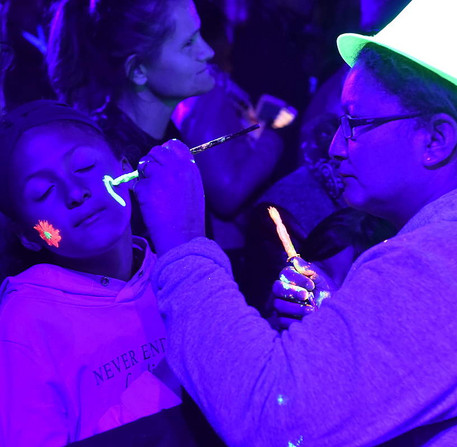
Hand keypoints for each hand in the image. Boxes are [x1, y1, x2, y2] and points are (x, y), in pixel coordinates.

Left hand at [134, 139, 205, 255]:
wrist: (183, 237)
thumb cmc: (189, 218)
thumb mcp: (193, 189)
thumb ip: (182, 173)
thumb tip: (165, 163)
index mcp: (190, 168)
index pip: (175, 145)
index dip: (165, 150)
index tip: (160, 159)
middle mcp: (176, 167)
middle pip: (156, 152)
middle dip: (151, 162)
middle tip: (151, 176)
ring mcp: (161, 176)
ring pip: (144, 165)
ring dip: (144, 176)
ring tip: (152, 193)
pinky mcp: (147, 188)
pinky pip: (138, 184)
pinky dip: (141, 193)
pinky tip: (151, 205)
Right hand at [271, 257, 331, 328]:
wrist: (330, 297)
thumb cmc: (322, 283)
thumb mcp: (318, 274)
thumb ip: (306, 267)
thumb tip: (295, 260)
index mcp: (287, 276)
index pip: (284, 275)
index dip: (297, 280)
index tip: (311, 285)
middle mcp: (281, 289)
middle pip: (277, 289)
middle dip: (292, 292)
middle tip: (307, 295)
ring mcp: (281, 303)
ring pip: (278, 305)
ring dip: (294, 307)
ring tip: (311, 309)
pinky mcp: (284, 317)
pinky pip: (281, 321)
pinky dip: (292, 321)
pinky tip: (304, 320)